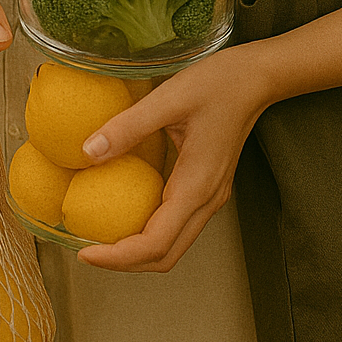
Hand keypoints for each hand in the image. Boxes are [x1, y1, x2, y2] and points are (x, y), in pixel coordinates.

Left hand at [75, 43, 272, 273]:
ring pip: (173, 245)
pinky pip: (178, 225)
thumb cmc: (218, 84)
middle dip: (124, 262)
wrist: (257, 78)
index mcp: (197, 186)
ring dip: (138, 251)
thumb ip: (128, 126)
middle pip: (166, 256)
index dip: (118, 257)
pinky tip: (127, 212)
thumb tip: (88, 152)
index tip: (84, 252)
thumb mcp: (168, 99)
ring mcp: (211, 197)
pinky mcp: (208, 188)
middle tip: (86, 250)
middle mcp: (207, 200)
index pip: (156, 244)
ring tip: (102, 237)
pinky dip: (150, 232)